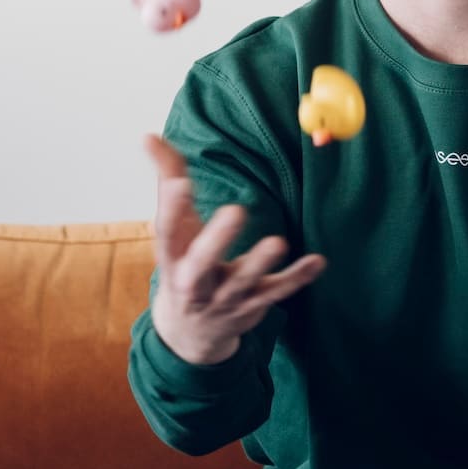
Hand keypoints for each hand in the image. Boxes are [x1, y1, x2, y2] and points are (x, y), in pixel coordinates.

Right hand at [145, 134, 326, 364]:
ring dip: (259, 262)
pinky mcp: (252, 306)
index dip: (172, 209)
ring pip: (242, 282)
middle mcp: (194, 282)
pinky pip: (275, 292)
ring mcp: (224, 298)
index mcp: (171, 257)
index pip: (167, 233)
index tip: (180, 182)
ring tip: (278, 240)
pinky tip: (318, 262)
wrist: (189, 333)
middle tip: (235, 210)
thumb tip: (149, 135)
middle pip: (200, 264)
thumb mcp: (172, 229)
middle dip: (215, 240)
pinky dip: (296, 278)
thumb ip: (166, 179)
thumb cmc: (183, 263)